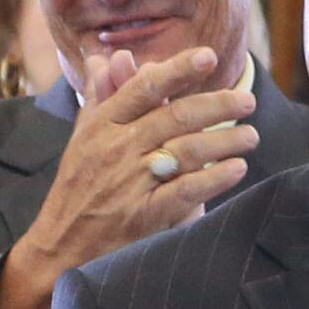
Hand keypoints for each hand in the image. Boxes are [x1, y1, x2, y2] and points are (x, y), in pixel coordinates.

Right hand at [0, 45, 258, 308]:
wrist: (58, 250)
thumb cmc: (75, 192)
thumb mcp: (81, 140)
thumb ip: (101, 98)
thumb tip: (111, 58)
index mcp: (100, 127)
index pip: (143, 88)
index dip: (177, 69)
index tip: (208, 57)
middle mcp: (115, 150)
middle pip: (175, 116)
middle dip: (218, 104)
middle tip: (246, 101)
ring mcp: (129, 183)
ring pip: (187, 150)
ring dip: (226, 140)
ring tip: (250, 136)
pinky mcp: (142, 215)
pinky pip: (186, 190)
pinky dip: (215, 178)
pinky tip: (236, 169)